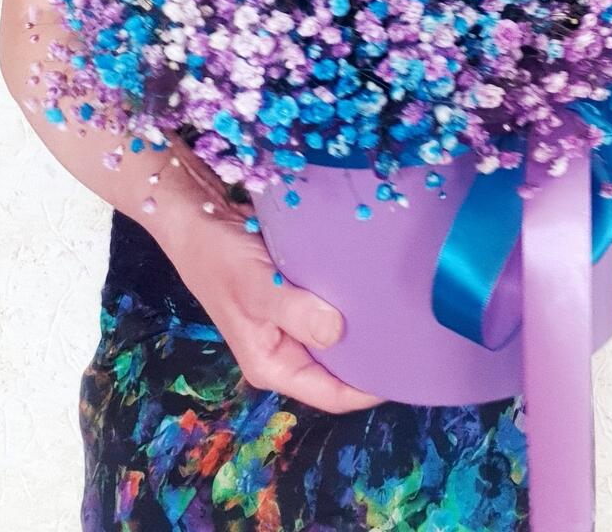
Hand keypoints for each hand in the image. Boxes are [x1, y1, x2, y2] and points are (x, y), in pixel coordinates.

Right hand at [156, 134, 386, 414]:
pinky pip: (333, 306)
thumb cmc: (219, 257)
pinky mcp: (298, 295)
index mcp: (273, 365)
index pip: (331, 394)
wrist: (196, 217)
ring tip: (405, 310)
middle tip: (415, 334)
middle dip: (373, 356)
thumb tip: (337, 332)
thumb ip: (295, 312)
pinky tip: (379, 285)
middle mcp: (285, 351)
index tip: (408, 368)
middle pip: (339, 368)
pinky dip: (354, 300)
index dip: (370, 389)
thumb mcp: (255, 286)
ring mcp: (292, 323)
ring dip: (366, 325)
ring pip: (339, 336)